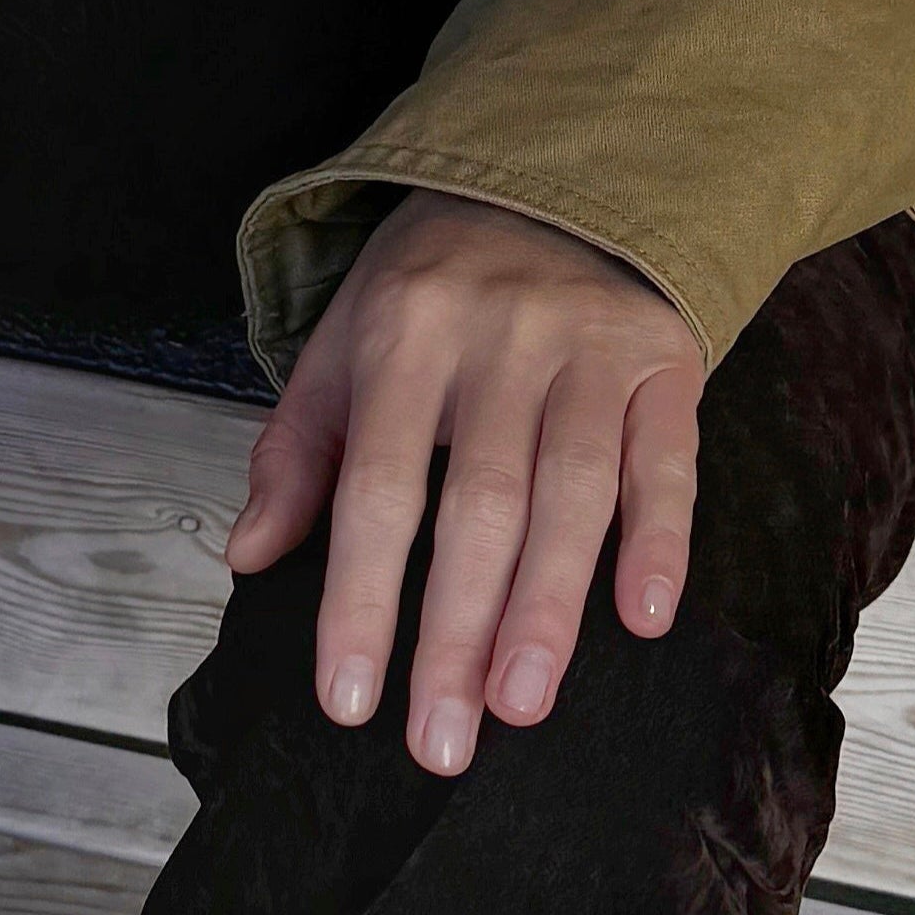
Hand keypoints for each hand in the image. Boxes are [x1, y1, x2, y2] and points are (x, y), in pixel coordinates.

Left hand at [222, 189, 703, 775]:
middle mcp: (495, 336)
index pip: (376, 487)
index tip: (350, 700)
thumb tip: (249, 556)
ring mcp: (584, 344)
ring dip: (549, 605)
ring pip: (571, 489)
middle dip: (457, 632)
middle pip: (478, 503)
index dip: (361, 598)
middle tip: (444, 741)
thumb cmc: (430, 284)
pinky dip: (660, 538)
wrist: (545, 173)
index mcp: (401, 334)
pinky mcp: (660, 357)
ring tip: (522, 702)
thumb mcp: (343, 341)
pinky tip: (645, 615)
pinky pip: (665, 457)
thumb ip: (296, 451)